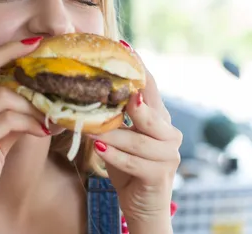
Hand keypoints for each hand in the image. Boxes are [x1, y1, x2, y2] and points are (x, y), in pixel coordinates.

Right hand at [0, 37, 48, 233]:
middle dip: (12, 53)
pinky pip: (8, 121)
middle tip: (43, 51)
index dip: (2, 51)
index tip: (29, 43)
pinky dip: (30, 123)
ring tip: (52, 115)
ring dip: (33, 105)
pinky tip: (43, 131)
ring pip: (3, 96)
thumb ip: (6, 123)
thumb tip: (36, 110)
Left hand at [90, 52, 180, 232]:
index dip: (139, 67)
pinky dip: (116, 156)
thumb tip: (83, 90)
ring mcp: (167, 155)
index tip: (124, 46)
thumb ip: (111, 116)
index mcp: (158, 117)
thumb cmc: (127, 165)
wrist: (142, 205)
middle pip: (150, 111)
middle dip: (130, 101)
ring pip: (139, 140)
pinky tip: (100, 150)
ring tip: (92, 129)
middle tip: (112, 91)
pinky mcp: (159, 175)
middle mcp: (168, 132)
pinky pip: (135, 163)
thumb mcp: (118, 136)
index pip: (149, 87)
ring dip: (113, 135)